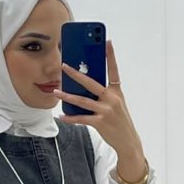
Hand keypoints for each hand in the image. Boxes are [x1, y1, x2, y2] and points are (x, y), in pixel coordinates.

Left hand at [55, 40, 146, 180]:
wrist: (128, 142)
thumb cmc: (120, 121)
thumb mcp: (116, 105)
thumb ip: (104, 95)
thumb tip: (84, 88)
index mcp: (117, 92)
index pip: (114, 70)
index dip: (110, 56)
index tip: (106, 41)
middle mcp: (112, 99)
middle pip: (91, 83)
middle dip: (76, 74)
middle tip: (65, 66)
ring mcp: (106, 111)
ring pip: (82, 101)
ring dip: (67, 97)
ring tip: (56, 92)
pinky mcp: (100, 123)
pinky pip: (81, 119)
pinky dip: (70, 118)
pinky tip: (62, 116)